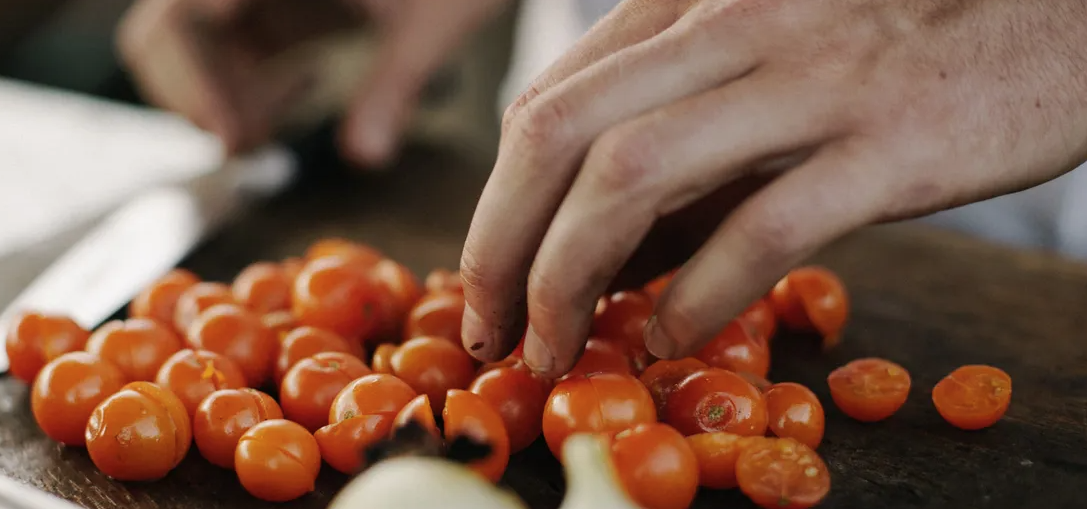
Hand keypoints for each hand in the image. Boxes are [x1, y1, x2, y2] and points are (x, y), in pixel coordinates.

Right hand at [117, 0, 508, 165]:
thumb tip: (364, 156)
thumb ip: (394, 87)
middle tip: (247, 144)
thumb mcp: (432, 20)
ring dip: (214, 91)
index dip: (192, 73)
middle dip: (197, 91)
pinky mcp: (266, 0)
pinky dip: (238, 78)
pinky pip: (218, 38)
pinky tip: (296, 89)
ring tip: (269, 127)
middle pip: (167, 25)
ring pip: (182, 35)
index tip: (233, 132)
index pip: (185, 10)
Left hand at [459, 0, 1086, 376]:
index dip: (495, 201)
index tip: (485, 279)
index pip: (550, 101)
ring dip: (567, 276)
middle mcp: (734, 23)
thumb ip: (684, 147)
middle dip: (500, 243)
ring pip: (631, 173)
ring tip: (553, 346)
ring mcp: (809, 78)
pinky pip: (761, 227)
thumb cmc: (907, 45)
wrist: (1062, 12)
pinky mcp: (888, 143)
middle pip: (559, 132)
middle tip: (489, 328)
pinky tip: (670, 339)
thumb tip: (597, 259)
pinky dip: (696, 296)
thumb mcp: (769, 65)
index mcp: (695, 1)